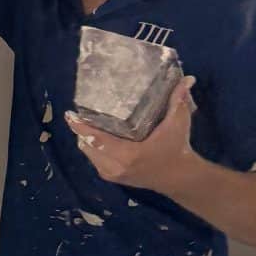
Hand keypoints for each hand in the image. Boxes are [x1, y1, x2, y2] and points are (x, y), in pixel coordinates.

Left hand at [68, 77, 197, 194]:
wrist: (179, 177)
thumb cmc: (177, 149)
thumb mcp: (178, 124)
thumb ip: (178, 101)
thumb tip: (186, 78)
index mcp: (128, 154)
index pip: (97, 139)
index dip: (81, 127)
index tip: (69, 114)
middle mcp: (115, 166)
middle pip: (88, 145)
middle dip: (82, 130)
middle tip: (79, 113)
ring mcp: (112, 174)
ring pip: (89, 153)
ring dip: (86, 139)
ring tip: (86, 122)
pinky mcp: (111, 177)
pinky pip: (94, 160)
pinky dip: (92, 148)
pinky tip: (95, 136)